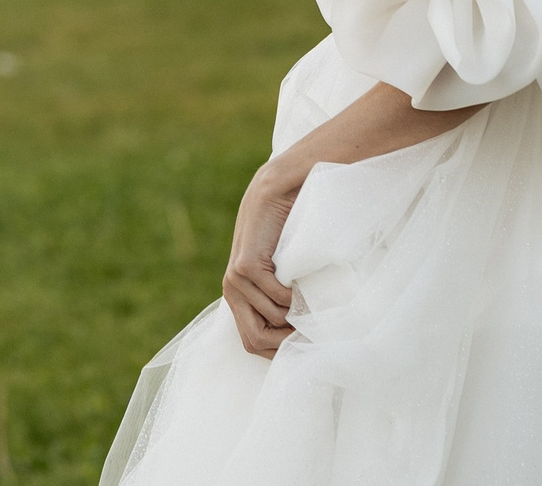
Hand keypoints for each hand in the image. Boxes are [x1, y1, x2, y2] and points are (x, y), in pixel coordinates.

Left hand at [222, 162, 303, 358]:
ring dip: (296, 314)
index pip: (252, 344)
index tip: (305, 341)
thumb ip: (277, 297)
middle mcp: (230, 291)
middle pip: (256, 342)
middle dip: (286, 342)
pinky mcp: (246, 268)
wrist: (275, 191)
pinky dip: (296, 297)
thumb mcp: (278, 271)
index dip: (280, 350)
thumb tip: (300, 333)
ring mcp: (235, 280)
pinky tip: (303, 282)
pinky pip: (278, 300)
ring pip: (272, 322)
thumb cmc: (284, 232)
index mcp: (236, 296)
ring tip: (311, 297)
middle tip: (311, 328)